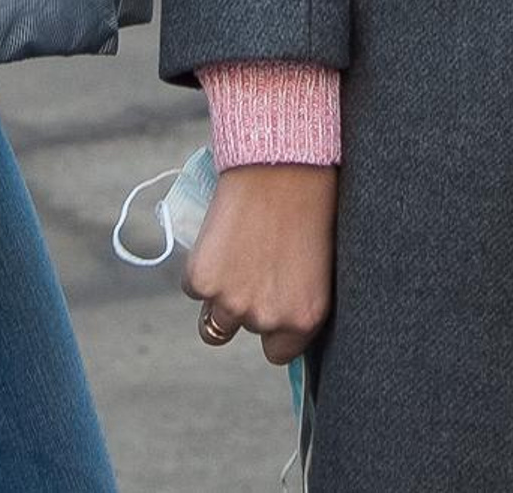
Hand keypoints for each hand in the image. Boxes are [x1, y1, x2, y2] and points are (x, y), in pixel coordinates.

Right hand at [182, 165, 336, 366]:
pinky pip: (194, 285)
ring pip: (212, 319)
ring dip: (219, 293)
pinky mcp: (202, 280)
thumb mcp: (318, 260)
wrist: (283, 160)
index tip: (271, 300)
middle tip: (255, 261)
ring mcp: (231, 302)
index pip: (278, 352)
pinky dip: (202, 266)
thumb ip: (298, 295)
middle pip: (242, 329)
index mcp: (304, 317)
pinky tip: (222, 234)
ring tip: (237, 251)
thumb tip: (282, 316)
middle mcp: (267, 318)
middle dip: (245, 302)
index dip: (272, 327)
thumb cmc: (311, 200)